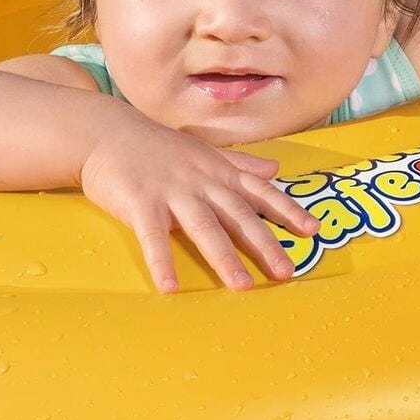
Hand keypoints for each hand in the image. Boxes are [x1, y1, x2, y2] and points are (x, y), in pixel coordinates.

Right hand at [80, 123, 311, 292]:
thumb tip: (275, 168)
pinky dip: (162, 263)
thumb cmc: (157, 145)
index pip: (260, 191)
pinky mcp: (140, 203)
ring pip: (204, 227)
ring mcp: (171, 192)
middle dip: (264, 244)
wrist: (107, 132)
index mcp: (217, 171)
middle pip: (238, 216)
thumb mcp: (203, 150)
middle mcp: (201, 181)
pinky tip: (171, 288)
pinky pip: (153, 237)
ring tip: (241, 287)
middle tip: (286, 272)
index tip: (313, 230)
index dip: (287, 210)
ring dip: (223, 258)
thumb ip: (240, 163)